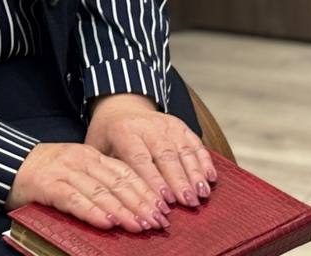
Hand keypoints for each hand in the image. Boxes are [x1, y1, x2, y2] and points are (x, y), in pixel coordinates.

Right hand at [6, 142, 170, 232]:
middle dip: (140, 203)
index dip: (146, 190)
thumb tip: (131, 204)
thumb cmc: (47, 172)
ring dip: (122, 210)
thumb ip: (100, 181)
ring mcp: (65, 171)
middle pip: (117, 182)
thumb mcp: (78, 169)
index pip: (125, 172)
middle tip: (158, 221)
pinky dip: (93, 212)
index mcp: (91, 155)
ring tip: (140, 226)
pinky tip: (107, 223)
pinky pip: (75, 199)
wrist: (10, 163)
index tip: (163, 208)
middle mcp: (81, 160)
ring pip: (100, 191)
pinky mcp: (48, 185)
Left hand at [85, 93, 216, 209]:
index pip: (140, 159)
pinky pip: (194, 142)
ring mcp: (165, 123)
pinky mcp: (179, 124)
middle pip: (165, 154)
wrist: (120, 107)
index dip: (154, 180)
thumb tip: (117, 202)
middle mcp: (147, 125)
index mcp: (123, 132)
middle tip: (189, 203)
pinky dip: (204, 160)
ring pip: (183, 149)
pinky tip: (211, 178)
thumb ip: (109, 170)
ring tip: (202, 195)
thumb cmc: (108, 136)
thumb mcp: (98, 149)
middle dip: (179, 181)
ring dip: (195, 173)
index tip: (165, 201)